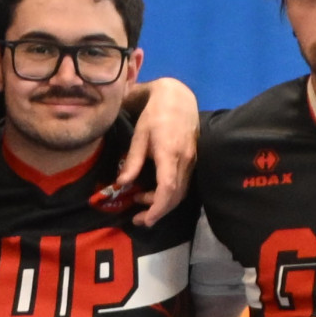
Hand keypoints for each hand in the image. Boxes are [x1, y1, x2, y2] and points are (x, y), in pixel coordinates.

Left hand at [116, 75, 199, 226]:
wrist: (179, 97)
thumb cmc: (155, 113)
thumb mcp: (139, 135)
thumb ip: (132, 161)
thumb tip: (121, 184)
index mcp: (170, 153)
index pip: (167, 189)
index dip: (157, 208)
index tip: (145, 219)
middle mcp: (185, 160)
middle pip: (175, 196)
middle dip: (157, 211)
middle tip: (138, 218)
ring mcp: (192, 160)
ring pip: (181, 192)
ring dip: (162, 203)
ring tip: (141, 200)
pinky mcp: (193, 159)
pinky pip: (183, 183)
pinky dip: (169, 194)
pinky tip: (154, 192)